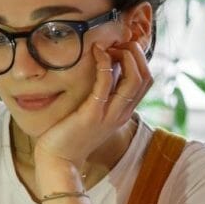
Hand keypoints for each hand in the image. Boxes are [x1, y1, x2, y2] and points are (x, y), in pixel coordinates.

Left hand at [33, 40, 152, 189]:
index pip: (146, 81)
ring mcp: (109, 115)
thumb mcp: (92, 113)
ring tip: (110, 45)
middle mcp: (121, 114)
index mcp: (123, 112)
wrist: (58, 160)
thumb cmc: (70, 135)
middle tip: (118, 43)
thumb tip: (104, 69)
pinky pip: (106, 83)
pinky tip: (96, 53)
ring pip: (134, 80)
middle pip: (146, 77)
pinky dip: (105, 64)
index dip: (139, 59)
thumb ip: (102, 96)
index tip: (121, 47)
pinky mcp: (92, 114)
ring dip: (126, 56)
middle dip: (136, 54)